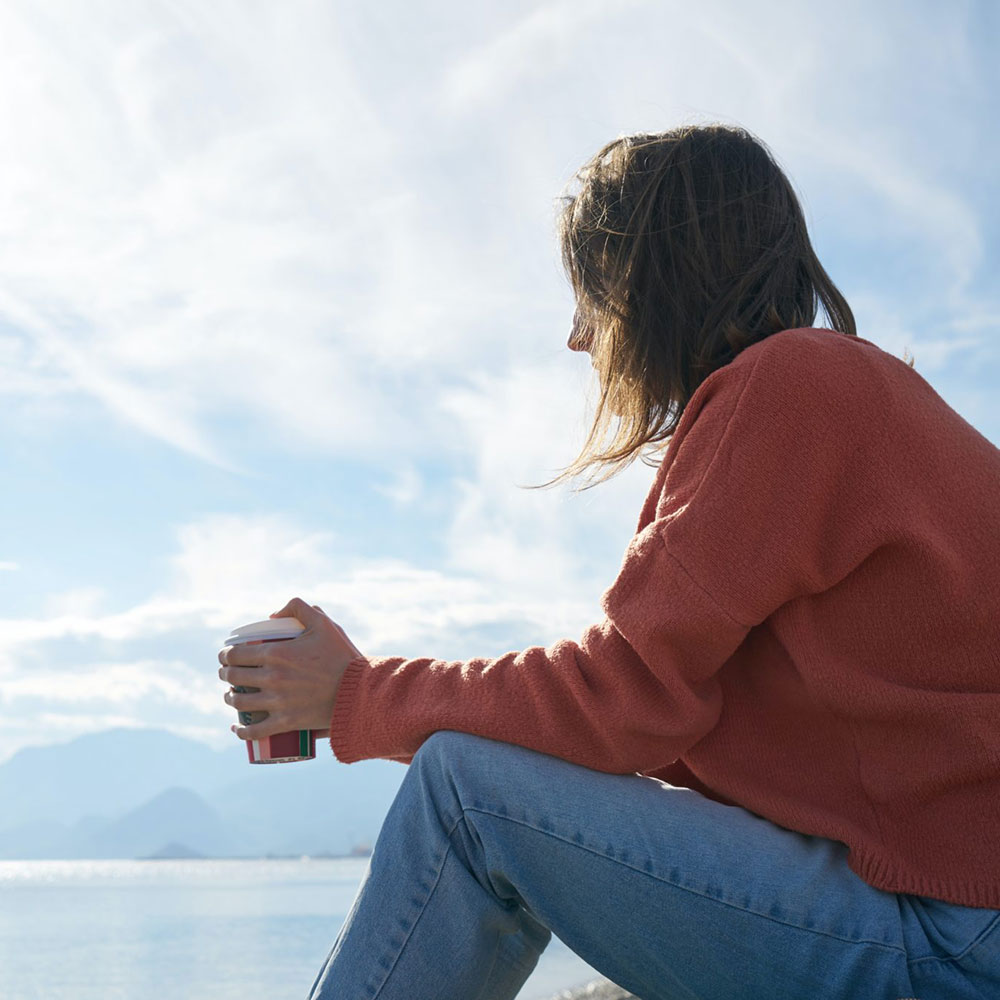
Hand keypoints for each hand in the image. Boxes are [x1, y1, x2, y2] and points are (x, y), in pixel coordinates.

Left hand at [218, 597, 362, 741]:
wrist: (359, 691)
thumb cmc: (342, 656)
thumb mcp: (323, 624)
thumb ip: (298, 608)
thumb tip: (272, 615)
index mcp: (277, 653)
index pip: (236, 654)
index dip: (225, 655)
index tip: (226, 656)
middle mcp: (272, 678)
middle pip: (234, 678)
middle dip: (225, 675)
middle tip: (228, 674)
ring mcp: (278, 703)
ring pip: (240, 703)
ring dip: (229, 699)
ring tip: (231, 696)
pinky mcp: (286, 723)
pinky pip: (255, 731)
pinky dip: (241, 732)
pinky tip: (237, 729)